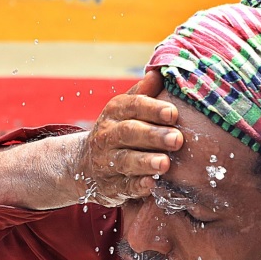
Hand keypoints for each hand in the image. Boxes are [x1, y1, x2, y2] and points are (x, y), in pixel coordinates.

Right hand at [76, 70, 182, 206]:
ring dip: (145, 162)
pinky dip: (136, 186)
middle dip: (153, 136)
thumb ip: (143, 94)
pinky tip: (151, 185)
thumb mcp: (126, 110)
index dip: (153, 109)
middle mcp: (107, 135)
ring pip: (125, 160)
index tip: (173, 113)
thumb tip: (159, 72)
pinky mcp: (109, 186)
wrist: (83, 165)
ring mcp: (106, 162)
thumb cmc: (118, 131)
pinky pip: (122, 187)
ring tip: (165, 163)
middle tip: (177, 139)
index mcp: (115, 112)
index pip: (133, 106)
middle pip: (129, 133)